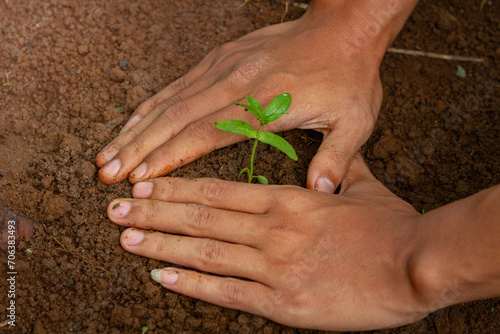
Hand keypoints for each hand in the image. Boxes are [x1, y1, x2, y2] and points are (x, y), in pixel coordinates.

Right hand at [96, 2, 386, 191]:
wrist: (343, 28)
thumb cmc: (349, 76)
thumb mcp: (356, 120)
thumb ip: (337, 158)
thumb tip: (320, 193)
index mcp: (265, 103)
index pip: (205, 134)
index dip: (169, 158)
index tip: (139, 179)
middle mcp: (236, 83)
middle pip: (175, 119)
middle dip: (137, 149)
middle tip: (106, 173)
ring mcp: (225, 66)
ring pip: (169, 100)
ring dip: (136, 129)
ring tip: (107, 152)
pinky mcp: (221, 57)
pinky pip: (179, 83)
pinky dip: (152, 104)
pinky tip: (134, 120)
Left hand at [107, 155, 431, 330]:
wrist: (415, 266)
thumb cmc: (390, 226)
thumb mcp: (364, 187)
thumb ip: (339, 169)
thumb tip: (331, 159)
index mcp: (288, 201)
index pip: (218, 191)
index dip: (177, 188)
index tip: (146, 184)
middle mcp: (272, 230)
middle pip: (200, 217)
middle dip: (154, 212)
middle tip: (116, 207)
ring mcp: (274, 267)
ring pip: (205, 251)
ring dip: (160, 244)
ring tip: (126, 237)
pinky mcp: (282, 303)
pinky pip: (226, 292)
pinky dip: (190, 283)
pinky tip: (161, 276)